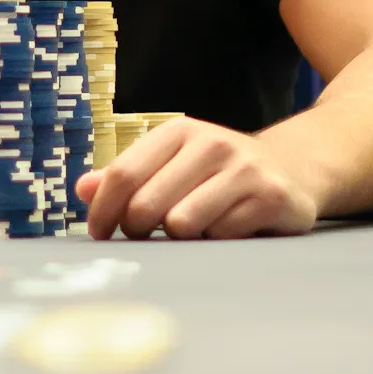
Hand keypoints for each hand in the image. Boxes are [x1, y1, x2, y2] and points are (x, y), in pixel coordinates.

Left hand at [77, 115, 318, 240]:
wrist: (291, 170)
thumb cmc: (216, 173)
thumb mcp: (171, 164)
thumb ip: (127, 177)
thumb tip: (82, 189)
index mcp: (178, 132)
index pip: (123, 174)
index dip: (103, 210)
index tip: (98, 234)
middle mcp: (210, 143)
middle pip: (146, 204)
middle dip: (138, 230)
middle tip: (146, 235)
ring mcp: (242, 168)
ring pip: (181, 224)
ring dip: (181, 238)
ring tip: (193, 228)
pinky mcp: (270, 196)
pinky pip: (220, 237)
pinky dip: (216, 242)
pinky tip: (227, 228)